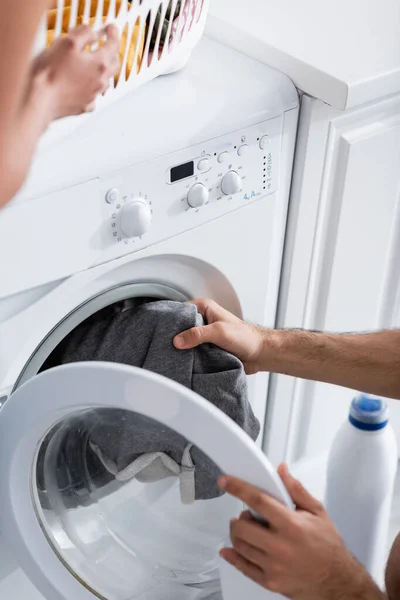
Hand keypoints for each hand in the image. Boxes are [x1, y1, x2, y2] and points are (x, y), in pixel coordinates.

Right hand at [31, 23, 119, 118]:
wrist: (39, 99)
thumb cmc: (51, 73)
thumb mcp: (67, 42)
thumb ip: (84, 34)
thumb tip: (92, 34)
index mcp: (99, 64)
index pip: (113, 45)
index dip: (113, 34)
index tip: (111, 30)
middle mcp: (100, 81)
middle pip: (114, 65)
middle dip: (112, 53)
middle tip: (106, 46)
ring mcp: (92, 96)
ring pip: (105, 82)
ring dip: (102, 71)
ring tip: (93, 65)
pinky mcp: (83, 106)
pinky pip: (93, 97)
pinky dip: (91, 89)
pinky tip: (83, 85)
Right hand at [173, 299, 264, 373]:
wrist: (259, 354)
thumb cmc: (245, 337)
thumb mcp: (219, 332)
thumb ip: (197, 334)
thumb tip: (177, 340)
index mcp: (204, 308)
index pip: (181, 311)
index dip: (172, 320)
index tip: (162, 330)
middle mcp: (202, 320)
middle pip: (181, 327)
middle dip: (175, 337)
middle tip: (165, 345)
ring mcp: (204, 335)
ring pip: (186, 342)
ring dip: (183, 349)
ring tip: (171, 356)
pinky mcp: (206, 349)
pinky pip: (192, 353)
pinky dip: (189, 358)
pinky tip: (182, 363)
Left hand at [219, 465, 376, 599]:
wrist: (337, 582)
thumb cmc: (328, 546)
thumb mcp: (317, 512)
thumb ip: (296, 490)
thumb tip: (281, 471)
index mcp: (291, 525)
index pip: (258, 501)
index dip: (238, 488)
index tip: (226, 482)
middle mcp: (280, 546)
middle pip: (242, 526)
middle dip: (239, 517)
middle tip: (245, 515)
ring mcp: (273, 566)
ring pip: (240, 545)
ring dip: (237, 533)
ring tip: (246, 529)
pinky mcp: (269, 581)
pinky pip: (242, 567)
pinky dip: (232, 556)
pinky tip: (230, 549)